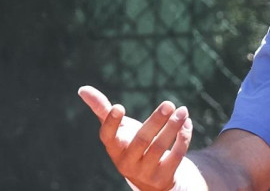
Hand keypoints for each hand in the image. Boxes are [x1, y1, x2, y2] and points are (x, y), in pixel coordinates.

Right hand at [79, 86, 193, 190]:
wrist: (151, 180)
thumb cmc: (132, 146)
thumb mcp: (119, 130)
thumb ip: (102, 109)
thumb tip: (82, 89)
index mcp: (114, 148)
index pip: (108, 137)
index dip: (112, 123)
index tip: (119, 107)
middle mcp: (126, 163)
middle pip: (141, 140)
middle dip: (156, 121)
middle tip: (168, 103)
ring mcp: (145, 172)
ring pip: (160, 148)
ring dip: (173, 127)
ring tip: (183, 110)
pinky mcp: (164, 177)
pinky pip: (176, 156)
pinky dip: (183, 138)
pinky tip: (187, 123)